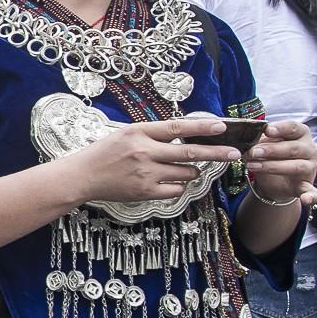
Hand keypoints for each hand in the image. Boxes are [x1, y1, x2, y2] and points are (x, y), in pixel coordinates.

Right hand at [59, 117, 241, 205]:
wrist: (81, 176)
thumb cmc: (104, 153)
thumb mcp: (126, 134)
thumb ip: (153, 134)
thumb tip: (186, 135)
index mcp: (138, 132)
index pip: (177, 127)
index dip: (202, 126)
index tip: (222, 125)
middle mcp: (144, 152)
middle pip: (190, 152)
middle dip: (217, 153)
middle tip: (235, 154)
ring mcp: (145, 173)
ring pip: (186, 173)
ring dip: (191, 171)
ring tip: (183, 169)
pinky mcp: (145, 192)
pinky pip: (176, 190)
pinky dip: (178, 186)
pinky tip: (169, 182)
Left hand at [245, 119, 316, 205]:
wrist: (274, 181)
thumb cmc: (271, 156)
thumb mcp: (264, 145)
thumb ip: (260, 140)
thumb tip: (246, 138)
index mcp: (300, 134)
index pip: (293, 127)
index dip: (280, 128)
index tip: (267, 130)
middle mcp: (308, 149)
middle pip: (293, 148)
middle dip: (271, 150)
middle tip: (252, 152)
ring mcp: (309, 167)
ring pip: (296, 166)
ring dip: (273, 167)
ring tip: (253, 166)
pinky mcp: (307, 185)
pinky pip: (312, 191)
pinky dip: (311, 196)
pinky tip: (307, 200)